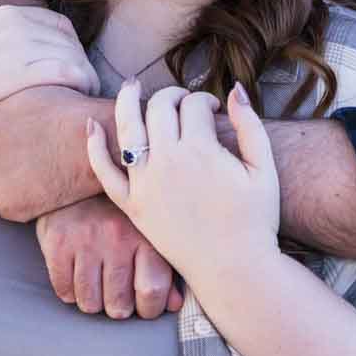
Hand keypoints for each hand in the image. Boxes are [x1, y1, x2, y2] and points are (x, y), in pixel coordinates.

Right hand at [0, 0, 96, 135]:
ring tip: (82, 94)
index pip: (58, 24)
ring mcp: (18, 50)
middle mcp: (16, 26)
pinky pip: (67, 74)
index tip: (67, 67)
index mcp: (6, 13)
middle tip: (79, 84)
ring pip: (73, 56)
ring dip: (85, 75)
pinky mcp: (20, 76)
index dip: (68, 46)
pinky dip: (81, 83)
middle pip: (70, 40)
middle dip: (80, 61)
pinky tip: (79, 98)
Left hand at [0, 86, 110, 221]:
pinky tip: (44, 184)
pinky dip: (25, 201)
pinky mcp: (8, 207)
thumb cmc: (65, 111)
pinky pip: (10, 207)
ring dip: (11, 184)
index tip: (17, 142)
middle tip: (30, 157)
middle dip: (0, 164)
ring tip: (39, 169)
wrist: (93, 140)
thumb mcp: (22, 93)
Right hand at [34, 197, 182, 319]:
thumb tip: (173, 304)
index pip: (152, 291)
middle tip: (116, 297)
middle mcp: (117, 238)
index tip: (144, 306)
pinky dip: (70, 291)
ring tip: (96, 286)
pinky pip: (64, 290)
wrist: (80, 173)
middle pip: (119, 304)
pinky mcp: (58, 242)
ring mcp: (85, 241)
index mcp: (145, 236)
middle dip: (118, 308)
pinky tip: (77, 276)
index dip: (149, 309)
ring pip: (89, 303)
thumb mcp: (148, 232)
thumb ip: (164, 268)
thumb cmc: (120, 211)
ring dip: (93, 302)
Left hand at [86, 81, 280, 286]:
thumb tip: (234, 89)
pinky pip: (105, 172)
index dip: (205, 100)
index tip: (213, 109)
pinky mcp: (132, 205)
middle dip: (172, 95)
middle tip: (182, 102)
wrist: (233, 268)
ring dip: (127, 101)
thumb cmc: (255, 220)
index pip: (194, 105)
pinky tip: (91, 126)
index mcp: (202, 150)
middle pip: (160, 108)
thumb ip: (250, 125)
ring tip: (131, 87)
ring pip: (128, 129)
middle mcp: (168, 161)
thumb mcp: (264, 169)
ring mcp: (146, 183)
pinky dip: (95, 147)